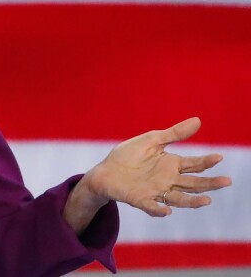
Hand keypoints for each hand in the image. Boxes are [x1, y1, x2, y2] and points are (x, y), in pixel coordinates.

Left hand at [74, 117, 230, 223]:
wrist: (105, 171)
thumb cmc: (128, 156)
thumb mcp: (151, 140)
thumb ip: (174, 134)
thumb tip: (198, 121)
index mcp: (171, 165)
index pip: (194, 164)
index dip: (206, 161)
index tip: (219, 157)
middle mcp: (168, 180)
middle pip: (193, 184)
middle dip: (210, 184)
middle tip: (226, 181)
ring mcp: (155, 192)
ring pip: (178, 199)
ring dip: (192, 201)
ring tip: (206, 201)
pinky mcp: (140, 200)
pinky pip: (151, 206)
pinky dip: (159, 209)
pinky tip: (167, 210)